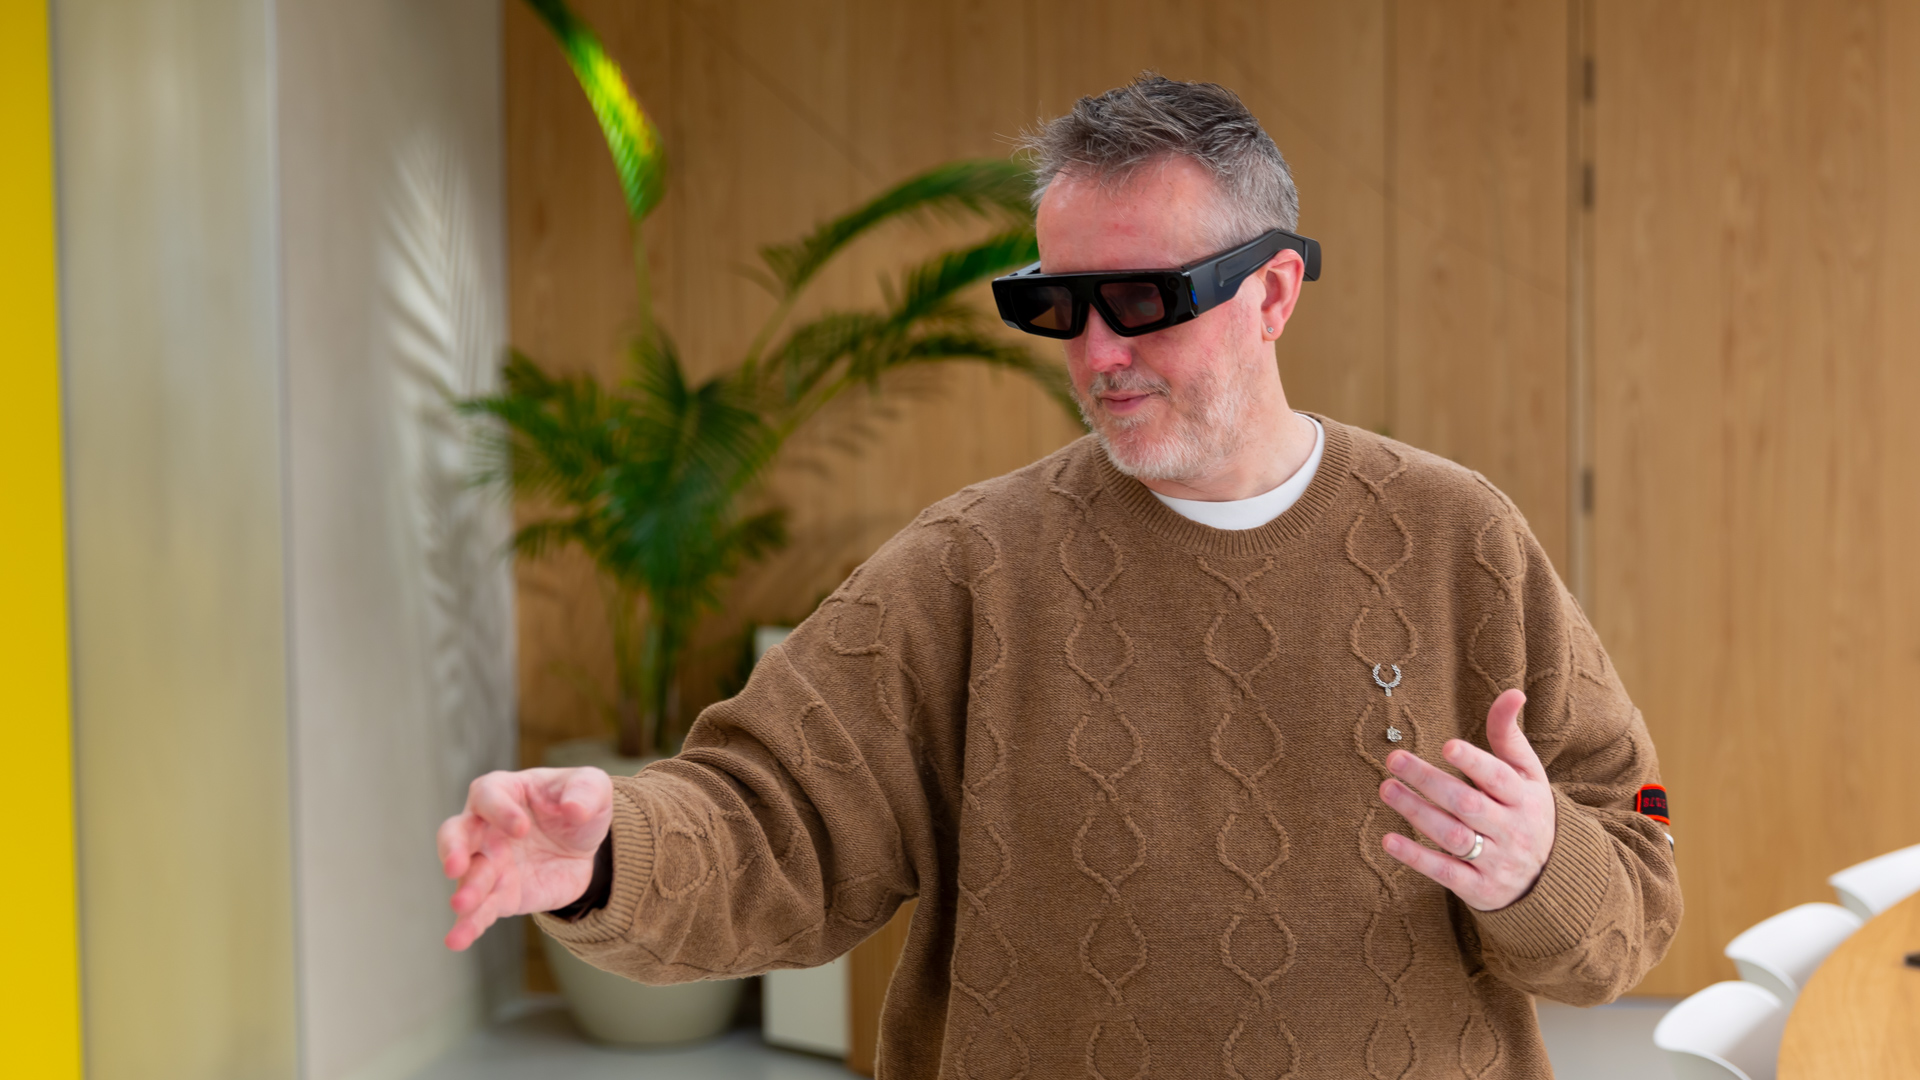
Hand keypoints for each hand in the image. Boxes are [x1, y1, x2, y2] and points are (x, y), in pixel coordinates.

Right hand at [437, 767, 613, 950]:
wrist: (584, 845)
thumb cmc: (578, 803)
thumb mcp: (592, 786)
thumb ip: (586, 791)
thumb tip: (575, 809)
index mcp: (503, 792)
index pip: (488, 796)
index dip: (500, 811)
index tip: (522, 829)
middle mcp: (486, 828)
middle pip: (457, 834)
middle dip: (454, 850)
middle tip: (455, 866)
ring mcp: (490, 864)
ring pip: (468, 877)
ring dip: (465, 891)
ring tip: (462, 906)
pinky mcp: (501, 895)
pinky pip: (482, 910)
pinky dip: (470, 924)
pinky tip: (459, 939)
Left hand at [1377, 689, 1556, 910]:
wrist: (1551, 878)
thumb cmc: (1527, 811)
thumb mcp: (1527, 775)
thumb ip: (1509, 736)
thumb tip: (1512, 692)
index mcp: (1524, 797)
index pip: (1499, 778)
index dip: (1475, 762)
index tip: (1448, 745)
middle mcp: (1512, 830)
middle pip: (1468, 804)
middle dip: (1430, 781)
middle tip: (1394, 758)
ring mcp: (1495, 861)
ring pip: (1453, 836)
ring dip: (1416, 812)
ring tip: (1386, 788)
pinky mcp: (1479, 888)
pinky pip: (1445, 872)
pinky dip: (1416, 858)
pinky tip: (1388, 840)